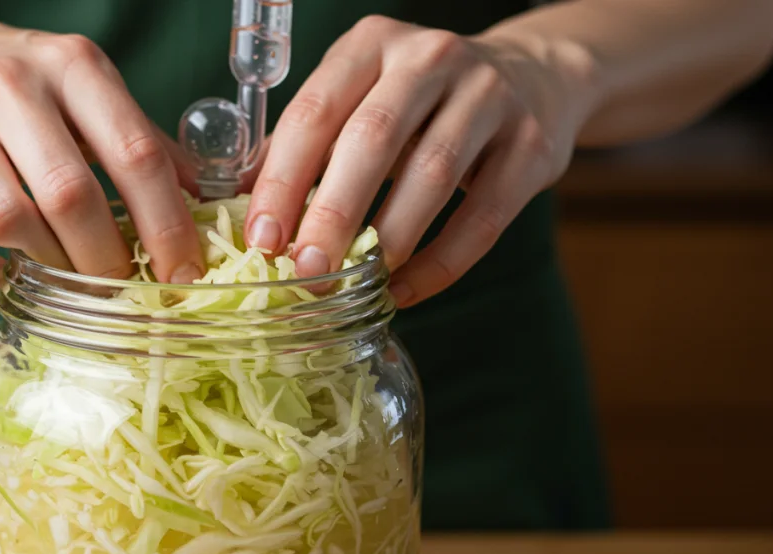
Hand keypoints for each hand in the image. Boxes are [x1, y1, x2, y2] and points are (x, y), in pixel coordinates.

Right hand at [0, 11, 203, 294]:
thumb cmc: (11, 82)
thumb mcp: (83, 88)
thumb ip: (140, 140)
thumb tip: (209, 202)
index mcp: (71, 65)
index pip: (135, 155)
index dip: (167, 225)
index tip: (183, 274)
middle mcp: (7, 85)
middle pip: (71, 194)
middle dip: (105, 259)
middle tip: (120, 288)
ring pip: (5, 218)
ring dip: (43, 264)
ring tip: (61, 277)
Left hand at [244, 16, 594, 306]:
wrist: (535, 76)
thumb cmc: (423, 101)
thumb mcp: (361, 98)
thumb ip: (307, 143)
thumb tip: (237, 204)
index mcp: (372, 44)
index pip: (316, 111)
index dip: (284, 179)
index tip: (263, 238)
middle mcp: (430, 59)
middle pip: (372, 140)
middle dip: (333, 213)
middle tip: (306, 269)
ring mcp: (488, 96)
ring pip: (432, 175)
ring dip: (389, 239)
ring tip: (356, 283)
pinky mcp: (531, 144)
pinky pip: (483, 216)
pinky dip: (442, 262)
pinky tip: (407, 291)